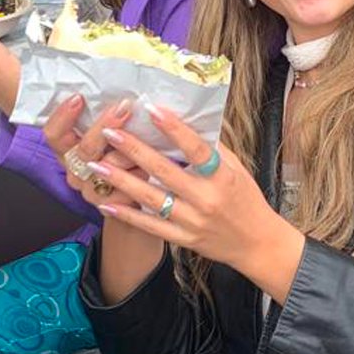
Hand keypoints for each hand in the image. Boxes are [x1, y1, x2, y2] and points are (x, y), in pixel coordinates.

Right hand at [42, 95, 147, 210]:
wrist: (132, 202)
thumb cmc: (120, 162)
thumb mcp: (109, 140)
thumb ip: (106, 123)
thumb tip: (119, 95)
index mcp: (68, 153)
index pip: (53, 135)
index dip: (63, 116)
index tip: (78, 98)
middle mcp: (75, 173)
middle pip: (83, 149)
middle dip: (105, 125)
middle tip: (124, 107)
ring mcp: (91, 191)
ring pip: (107, 168)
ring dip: (128, 153)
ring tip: (146, 141)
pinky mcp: (110, 206)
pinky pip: (125, 186)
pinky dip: (139, 173)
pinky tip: (148, 167)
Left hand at [89, 105, 305, 302]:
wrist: (256, 243)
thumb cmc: (246, 200)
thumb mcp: (237, 169)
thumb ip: (213, 148)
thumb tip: (189, 121)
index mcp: (222, 177)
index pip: (196, 149)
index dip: (174, 129)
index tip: (152, 109)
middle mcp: (206, 199)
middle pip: (164, 171)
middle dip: (133, 150)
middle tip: (108, 132)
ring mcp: (193, 221)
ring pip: (150, 198)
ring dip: (120, 180)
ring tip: (96, 165)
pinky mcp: (183, 239)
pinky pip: (150, 225)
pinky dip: (127, 215)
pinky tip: (106, 204)